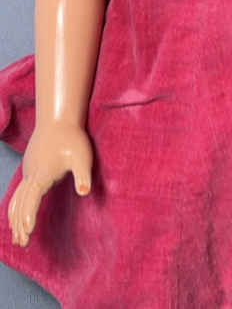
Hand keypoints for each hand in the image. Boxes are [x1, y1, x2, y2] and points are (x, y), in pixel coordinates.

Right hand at [8, 121, 92, 246]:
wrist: (58, 119)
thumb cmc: (72, 138)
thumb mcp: (81, 156)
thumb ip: (83, 174)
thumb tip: (85, 192)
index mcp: (42, 174)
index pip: (31, 199)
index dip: (28, 216)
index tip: (27, 232)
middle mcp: (31, 174)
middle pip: (20, 203)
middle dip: (19, 224)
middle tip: (22, 244)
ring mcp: (28, 171)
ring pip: (17, 199)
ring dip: (15, 218)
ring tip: (16, 237)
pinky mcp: (30, 169)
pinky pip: (18, 193)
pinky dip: (15, 207)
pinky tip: (17, 216)